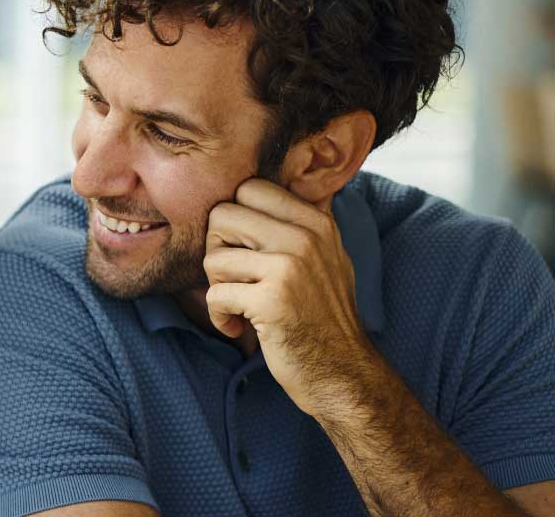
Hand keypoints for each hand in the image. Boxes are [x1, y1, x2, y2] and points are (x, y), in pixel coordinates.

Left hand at [204, 178, 382, 417]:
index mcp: (315, 222)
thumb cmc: (321, 315)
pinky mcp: (272, 301)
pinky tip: (238, 327)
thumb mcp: (326, 257)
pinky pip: (215, 294)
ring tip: (240, 304)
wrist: (342, 372)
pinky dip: (219, 316)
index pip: (248, 188)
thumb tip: (263, 184)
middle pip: (222, 215)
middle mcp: (305, 238)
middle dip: (217, 249)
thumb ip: (297, 222)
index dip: (233, 219)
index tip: (243, 249)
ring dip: (217, 286)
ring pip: (213, 257)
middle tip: (235, 278)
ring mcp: (290, 269)